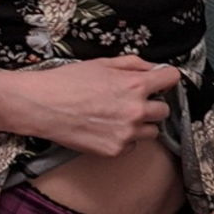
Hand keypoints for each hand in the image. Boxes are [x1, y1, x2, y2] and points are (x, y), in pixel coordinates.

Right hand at [6, 55, 181, 156]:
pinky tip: (107, 129)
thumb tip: (152, 67)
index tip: (161, 81)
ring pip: (152, 131)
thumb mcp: (102, 63)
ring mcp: (127, 133)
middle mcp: (135, 111)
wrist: (41, 106)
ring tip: (118, 118)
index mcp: (134, 85)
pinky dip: (124, 139)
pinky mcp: (115, 150)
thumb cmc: (67, 82)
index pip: (171, 78)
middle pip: (164, 110)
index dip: (165, 78)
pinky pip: (133, 146)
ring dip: (141, 125)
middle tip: (134, 102)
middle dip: (152, 104)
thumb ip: (132, 64)